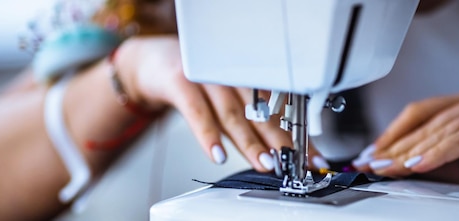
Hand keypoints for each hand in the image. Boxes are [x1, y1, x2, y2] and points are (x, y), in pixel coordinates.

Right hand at [114, 35, 328, 171]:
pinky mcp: (179, 83)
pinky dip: (208, 135)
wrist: (149, 63)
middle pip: (259, 111)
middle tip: (294, 161)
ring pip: (232, 114)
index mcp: (245, 79)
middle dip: (280, 140)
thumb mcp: (224, 98)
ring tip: (265, 162)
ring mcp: (204, 77)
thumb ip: (246, 120)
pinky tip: (218, 154)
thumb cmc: (192, 82)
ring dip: (250, 142)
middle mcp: (228, 75)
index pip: (276, 109)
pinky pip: (196, 112)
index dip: (294, 134)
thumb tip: (275, 149)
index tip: (310, 156)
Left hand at [354, 87, 458, 188]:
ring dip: (411, 151)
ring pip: (442, 130)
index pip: (420, 112)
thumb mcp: (455, 166)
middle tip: (372, 162)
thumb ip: (427, 158)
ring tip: (389, 167)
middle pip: (427, 122)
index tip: (371, 152)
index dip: (392, 133)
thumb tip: (389, 161)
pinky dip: (438, 153)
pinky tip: (418, 165)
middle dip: (396, 146)